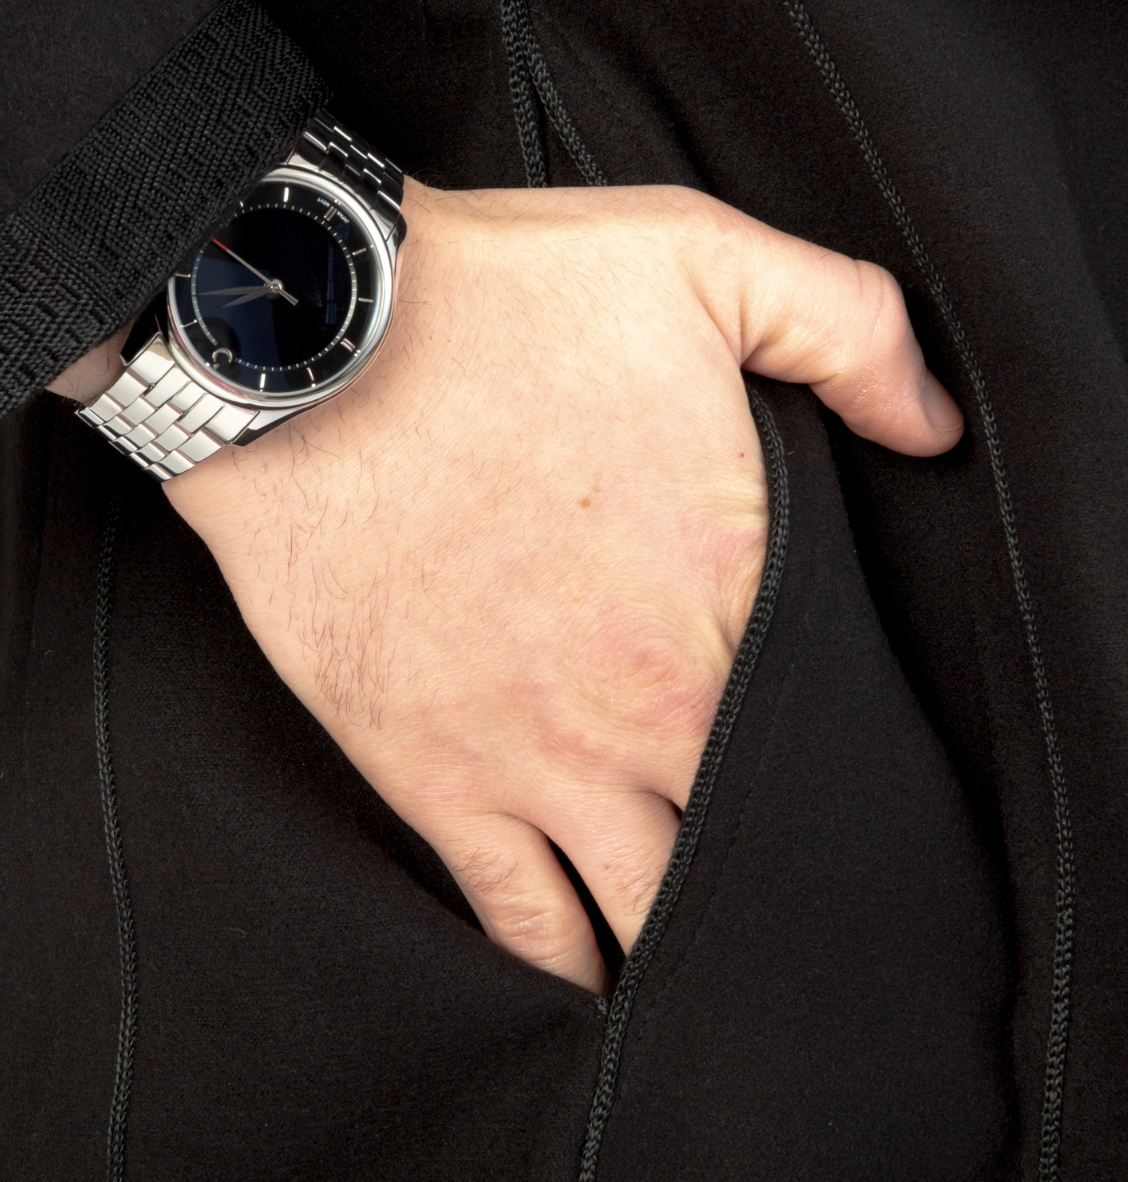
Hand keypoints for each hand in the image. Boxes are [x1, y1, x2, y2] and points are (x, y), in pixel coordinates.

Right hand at [138, 181, 960, 994]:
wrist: (303, 348)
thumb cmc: (493, 299)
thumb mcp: (698, 254)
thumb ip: (848, 329)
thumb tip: (932, 425)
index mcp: (731, 578)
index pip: (833, 711)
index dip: (851, 742)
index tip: (851, 755)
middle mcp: (650, 694)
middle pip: (752, 826)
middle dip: (780, 855)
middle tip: (794, 871)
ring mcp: (542, 753)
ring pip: (654, 899)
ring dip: (690, 927)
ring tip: (718, 945)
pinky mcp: (438, 779)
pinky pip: (522, 920)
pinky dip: (568, 968)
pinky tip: (595, 981)